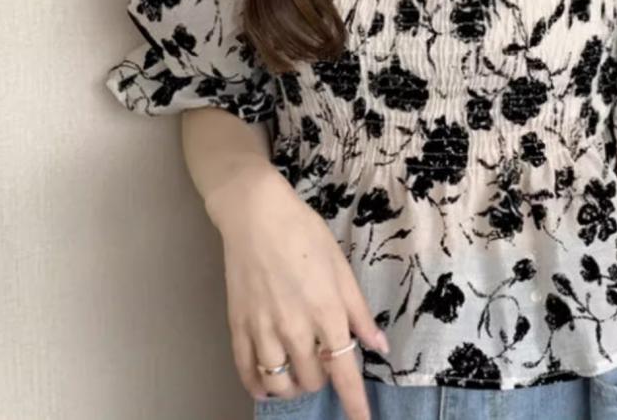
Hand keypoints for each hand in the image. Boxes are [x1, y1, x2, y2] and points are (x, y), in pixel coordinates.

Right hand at [203, 162, 388, 419]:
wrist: (255, 215)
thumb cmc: (305, 235)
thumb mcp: (342, 269)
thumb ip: (359, 313)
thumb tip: (379, 346)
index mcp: (326, 312)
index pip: (343, 370)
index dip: (354, 402)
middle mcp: (294, 328)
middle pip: (312, 380)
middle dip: (323, 378)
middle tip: (324, 360)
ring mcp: (262, 329)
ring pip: (279, 383)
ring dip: (293, 386)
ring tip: (299, 374)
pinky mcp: (237, 325)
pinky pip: (246, 371)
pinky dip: (259, 385)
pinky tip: (269, 383)